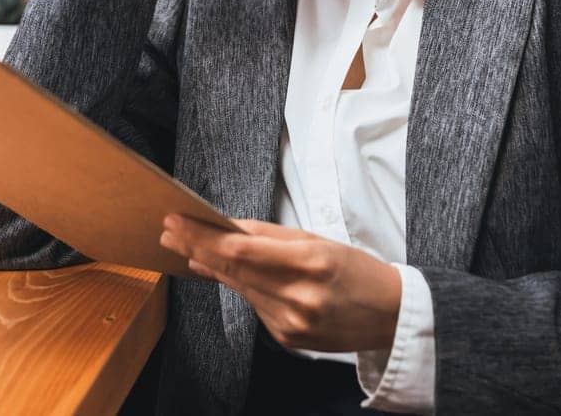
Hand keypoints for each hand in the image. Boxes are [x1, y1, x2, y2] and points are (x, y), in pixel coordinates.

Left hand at [160, 215, 401, 352]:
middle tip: (169, 231)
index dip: (204, 235)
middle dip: (196, 247)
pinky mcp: (287, 338)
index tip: (179, 221)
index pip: (242, 249)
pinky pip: (254, 306)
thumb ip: (270, 236)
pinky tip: (222, 272)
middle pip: (233, 269)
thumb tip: (226, 230)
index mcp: (311, 262)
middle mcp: (298, 296)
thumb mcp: (318, 241)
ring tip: (186, 247)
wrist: (390, 315)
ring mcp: (291, 322)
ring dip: (212, 267)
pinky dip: (239, 286)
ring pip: (239, 288)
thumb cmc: (356, 270)